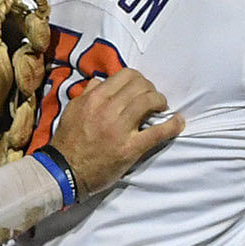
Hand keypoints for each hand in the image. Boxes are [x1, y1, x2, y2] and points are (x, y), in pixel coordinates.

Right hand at [45, 67, 182, 194]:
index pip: (126, 75)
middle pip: (140, 85)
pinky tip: (178, 122)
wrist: (65, 171)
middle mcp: (107, 109)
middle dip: (151, 89)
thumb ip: (88, 92)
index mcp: (94, 98)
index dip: (139, 79)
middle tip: (153, 99)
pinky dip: (172, 125)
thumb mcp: (73, 109)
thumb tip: (102, 80)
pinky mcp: (130, 148)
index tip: (141, 88)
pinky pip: (157, 132)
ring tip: (161, 108)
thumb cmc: (68, 140)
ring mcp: (120, 129)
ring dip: (160, 102)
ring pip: (149, 101)